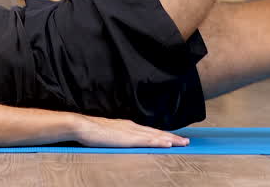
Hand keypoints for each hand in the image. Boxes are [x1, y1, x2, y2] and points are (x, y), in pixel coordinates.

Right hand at [73, 115, 189, 148]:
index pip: (150, 131)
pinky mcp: (128, 138)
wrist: (83, 126)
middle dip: (172, 137)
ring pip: (155, 136)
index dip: (163, 135)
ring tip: (183, 143)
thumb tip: (124, 141)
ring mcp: (131, 132)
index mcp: (128, 126)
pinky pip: (147, 141)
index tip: (174, 138)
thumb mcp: (109, 133)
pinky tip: (168, 144)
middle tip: (187, 141)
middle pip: (156, 132)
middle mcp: (133, 127)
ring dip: (170, 139)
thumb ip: (119, 136)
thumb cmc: (92, 131)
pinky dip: (159, 142)